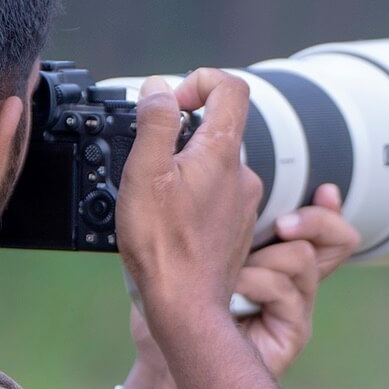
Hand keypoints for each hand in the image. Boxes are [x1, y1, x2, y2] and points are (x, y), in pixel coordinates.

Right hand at [116, 69, 264, 344]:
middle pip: (219, 128)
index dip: (200, 82)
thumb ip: (155, 122)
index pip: (231, 88)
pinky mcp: (236, 229)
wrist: (186, 306)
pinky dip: (194, 198)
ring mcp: (243, 204)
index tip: (172, 103)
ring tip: (155, 197)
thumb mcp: (145, 172)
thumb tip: (158, 88)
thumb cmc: (164, 246)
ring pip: (216, 166)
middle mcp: (242, 175)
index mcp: (222, 153)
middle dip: (182, 133)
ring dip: (186, 169)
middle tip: (150, 159)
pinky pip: (218, 197)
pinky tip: (170, 221)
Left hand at [122, 184, 359, 388]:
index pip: (325, 227)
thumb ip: (219, 222)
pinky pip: (284, 288)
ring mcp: (297, 307)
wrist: (169, 360)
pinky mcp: (294, 330)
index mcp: (277, 258)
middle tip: (282, 223)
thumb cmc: (179, 305)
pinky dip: (253, 283)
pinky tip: (229, 292)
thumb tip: (227, 180)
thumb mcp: (198, 251)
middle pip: (340, 239)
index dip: (329, 207)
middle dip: (316, 220)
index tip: (324, 190)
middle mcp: (294, 281)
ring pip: (304, 257)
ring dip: (262, 258)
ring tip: (230, 273)